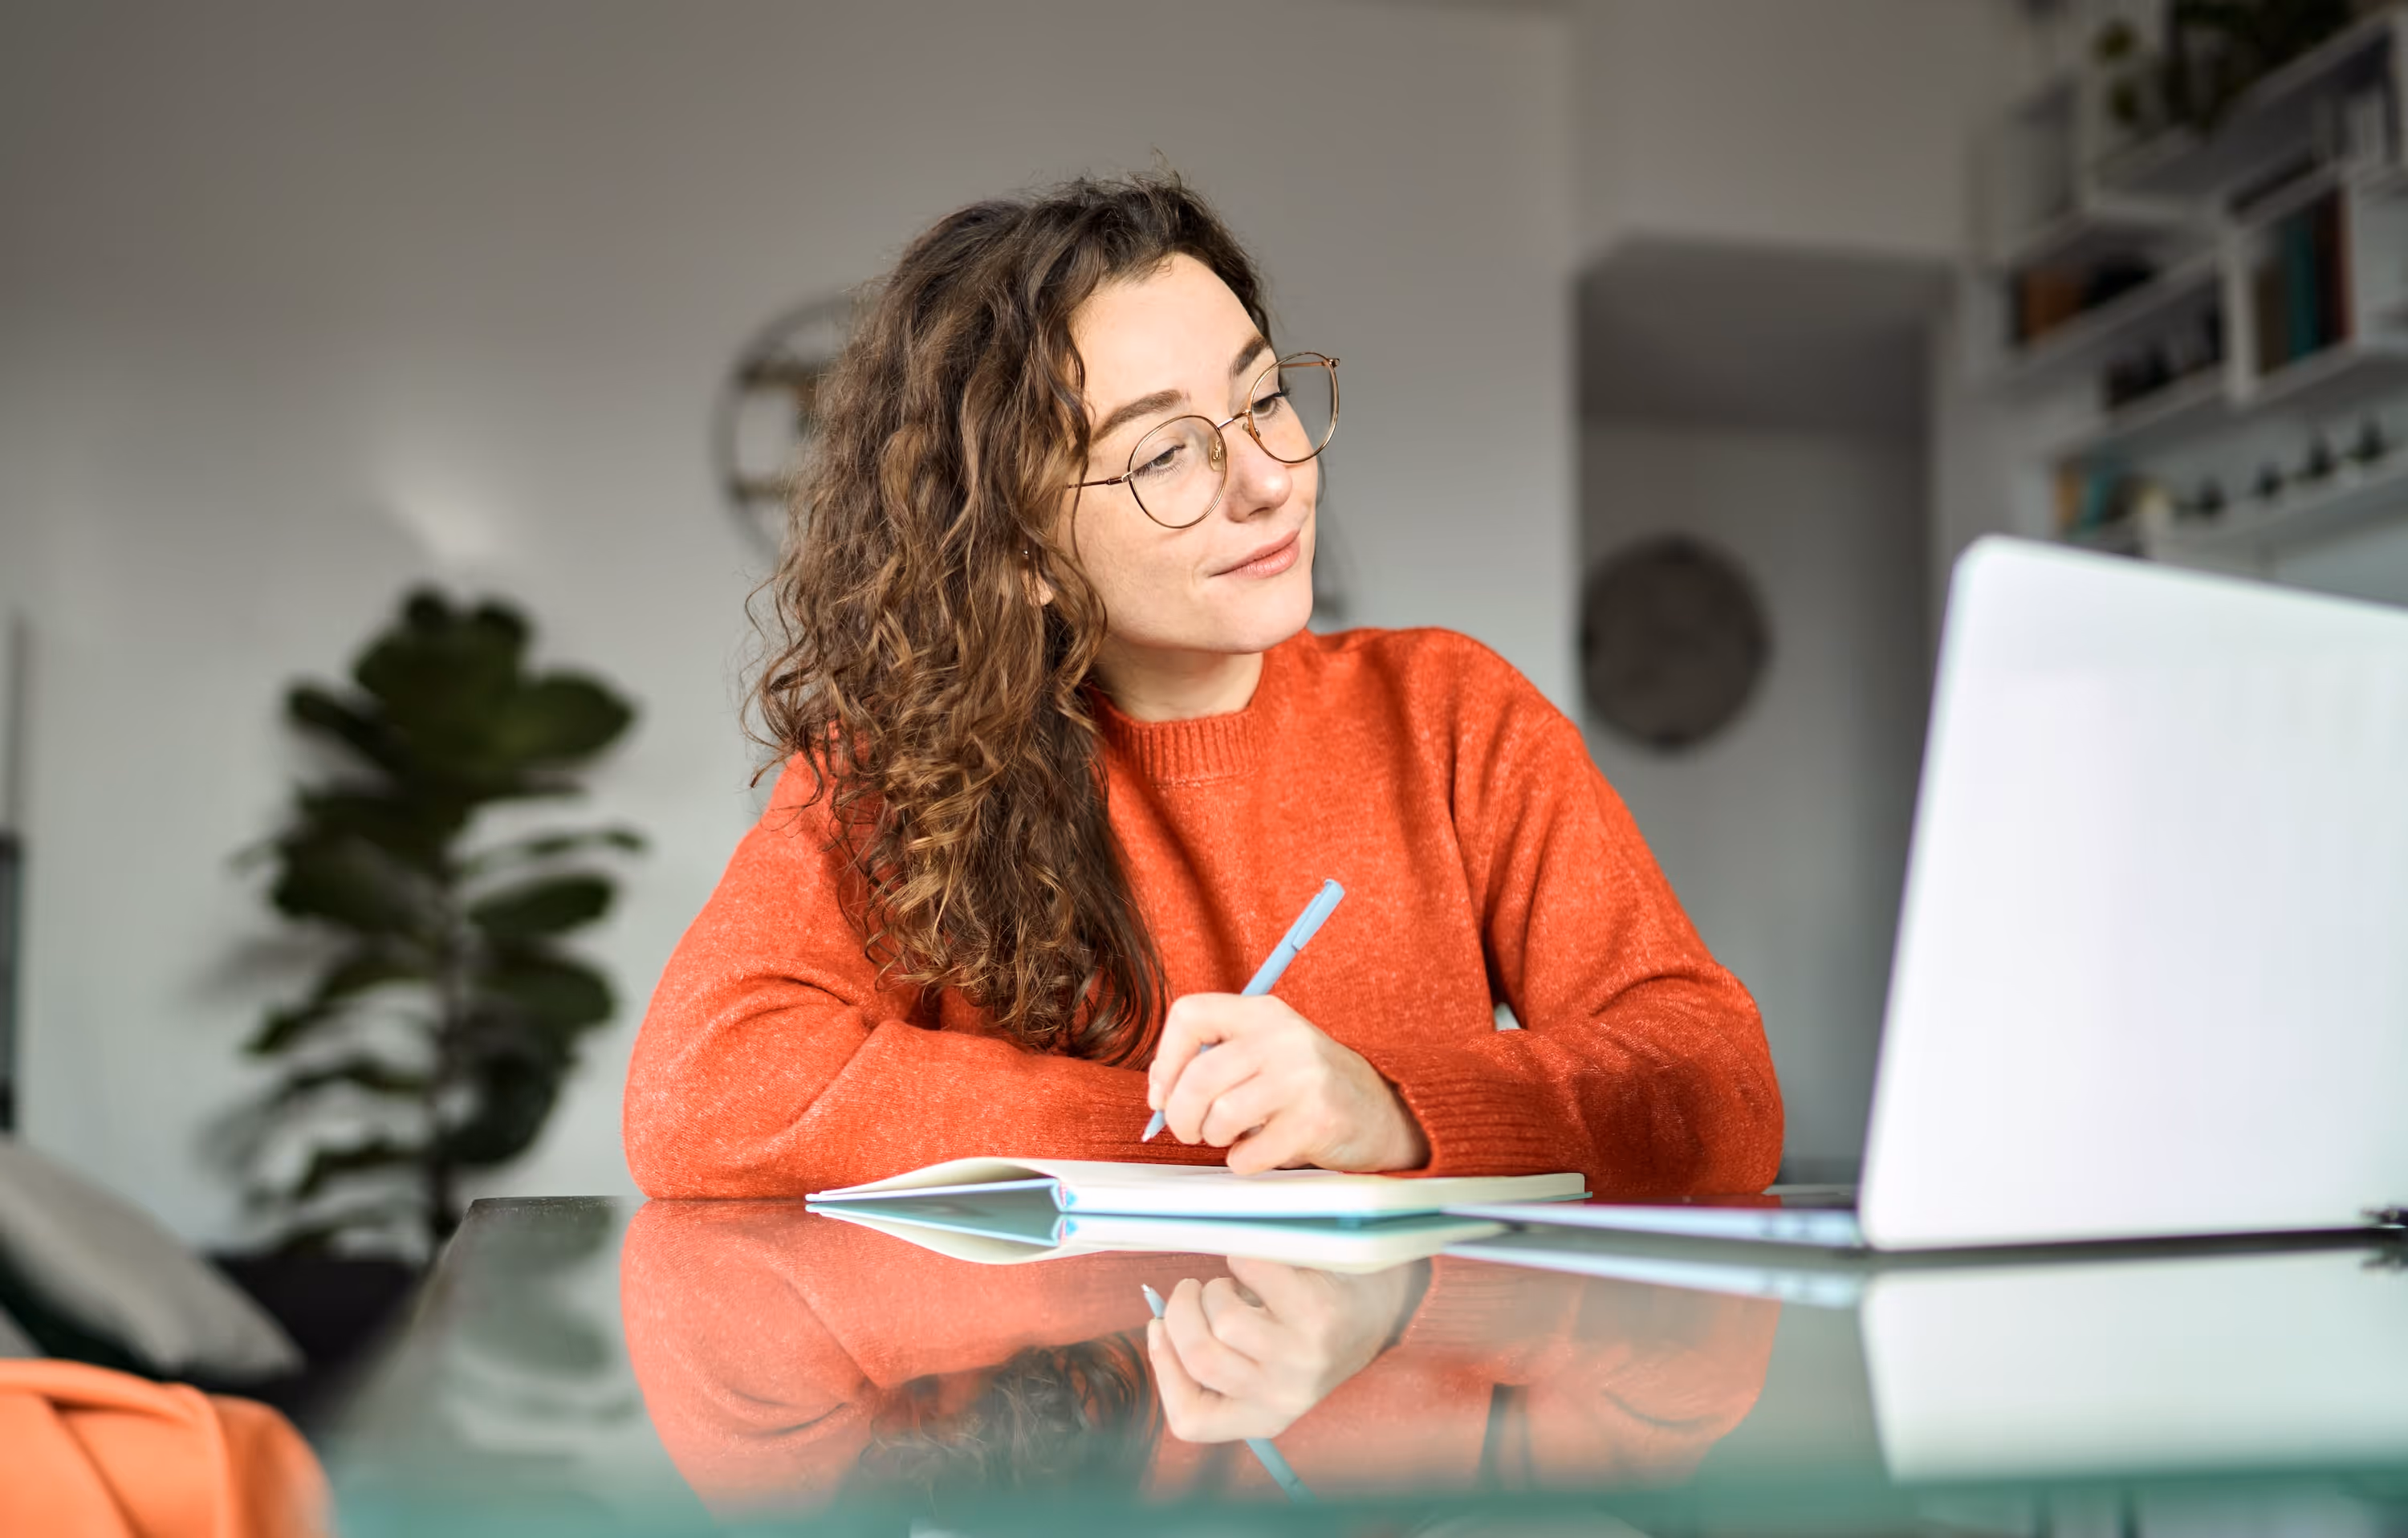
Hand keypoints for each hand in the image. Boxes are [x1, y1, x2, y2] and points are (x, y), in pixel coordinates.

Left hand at [1146, 993, 1429, 1173]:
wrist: (1378, 1111)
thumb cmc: (1305, 1085)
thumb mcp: (1265, 1050)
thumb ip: (1215, 1058)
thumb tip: (1159, 1092)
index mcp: (1262, 1012)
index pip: (1190, 1015)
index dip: (1164, 1060)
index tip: (1164, 1092)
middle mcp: (1282, 1037)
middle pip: (1198, 1076)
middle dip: (1181, 1115)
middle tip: (1189, 1131)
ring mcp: (1302, 1077)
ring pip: (1221, 1115)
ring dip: (1215, 1137)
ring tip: (1230, 1137)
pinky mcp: (1316, 1120)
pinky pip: (1250, 1153)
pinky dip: (1243, 1162)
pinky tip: (1259, 1152)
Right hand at [1146, 1258, 1425, 1441]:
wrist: (1378, 1305)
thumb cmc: (1307, 1331)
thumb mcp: (1264, 1367)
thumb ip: (1218, 1361)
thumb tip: (1160, 1328)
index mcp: (1264, 1418)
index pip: (1190, 1421)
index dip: (1162, 1370)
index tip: (1157, 1330)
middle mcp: (1285, 1396)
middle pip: (1198, 1356)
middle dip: (1180, 1312)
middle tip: (1190, 1290)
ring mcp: (1303, 1358)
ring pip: (1222, 1318)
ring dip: (1215, 1287)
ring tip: (1233, 1283)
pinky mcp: (1318, 1315)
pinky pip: (1251, 1272)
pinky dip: (1244, 1257)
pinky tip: (1258, 1264)